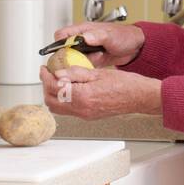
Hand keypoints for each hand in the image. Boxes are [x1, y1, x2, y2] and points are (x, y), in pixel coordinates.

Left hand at [40, 64, 161, 118]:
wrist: (139, 97)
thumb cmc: (124, 84)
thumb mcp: (97, 72)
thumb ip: (75, 73)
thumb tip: (58, 73)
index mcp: (82, 96)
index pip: (54, 87)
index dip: (45, 76)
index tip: (44, 68)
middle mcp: (81, 109)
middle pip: (51, 101)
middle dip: (46, 86)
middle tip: (48, 74)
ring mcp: (85, 115)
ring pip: (58, 108)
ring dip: (53, 94)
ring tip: (57, 80)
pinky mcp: (89, 116)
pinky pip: (68, 110)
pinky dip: (63, 99)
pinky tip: (69, 88)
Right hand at [50, 21, 144, 68]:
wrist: (135, 47)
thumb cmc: (124, 36)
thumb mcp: (110, 35)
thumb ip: (97, 36)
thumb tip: (84, 37)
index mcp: (83, 30)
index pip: (61, 35)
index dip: (58, 44)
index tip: (63, 52)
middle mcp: (82, 40)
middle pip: (64, 50)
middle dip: (69, 58)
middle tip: (79, 61)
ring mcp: (86, 51)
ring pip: (73, 59)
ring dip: (80, 63)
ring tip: (96, 59)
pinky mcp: (92, 60)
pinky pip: (82, 66)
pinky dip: (86, 68)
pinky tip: (97, 65)